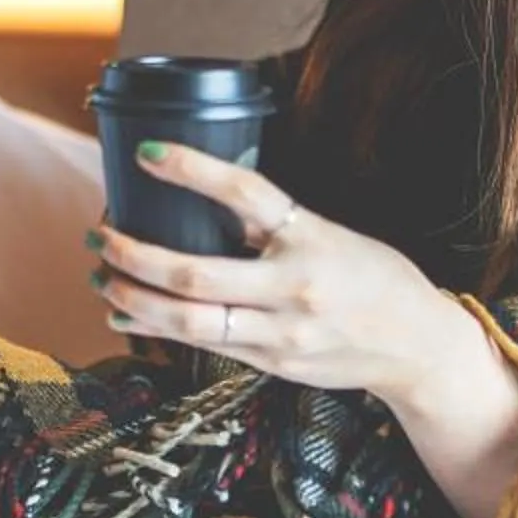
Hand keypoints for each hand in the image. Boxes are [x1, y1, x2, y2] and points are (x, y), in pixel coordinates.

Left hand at [87, 140, 493, 416]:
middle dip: (134, 256)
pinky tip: (124, 316)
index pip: (244, 192)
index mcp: (310, 237)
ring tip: (102, 278)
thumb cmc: (372, 278)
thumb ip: (271, 226)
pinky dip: (156, 328)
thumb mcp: (329, 234)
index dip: (192, 168)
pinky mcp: (273, 364)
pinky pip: (204, 346)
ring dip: (133, 299)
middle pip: (194, 275)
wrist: (417, 347)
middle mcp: (293, 287)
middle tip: (100, 236)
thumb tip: (203, 204)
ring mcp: (281, 333)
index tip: (145, 153)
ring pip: (188, 321)